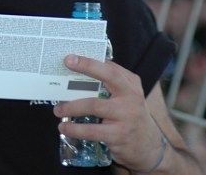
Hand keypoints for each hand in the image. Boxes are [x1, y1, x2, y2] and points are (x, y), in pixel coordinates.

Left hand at [53, 55, 166, 171]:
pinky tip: (64, 127)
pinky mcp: (118, 135)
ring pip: (94, 105)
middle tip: (64, 68)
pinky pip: (92, 130)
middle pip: (108, 77)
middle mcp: (131, 97)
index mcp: (131, 84)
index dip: (89, 62)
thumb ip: (109, 83)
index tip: (70, 58)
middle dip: (86, 69)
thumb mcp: (126, 96)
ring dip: (71, 106)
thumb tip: (78, 73)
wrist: (148, 146)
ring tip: (57, 109)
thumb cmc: (130, 115)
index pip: (110, 68)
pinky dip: (75, 128)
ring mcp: (126, 116)